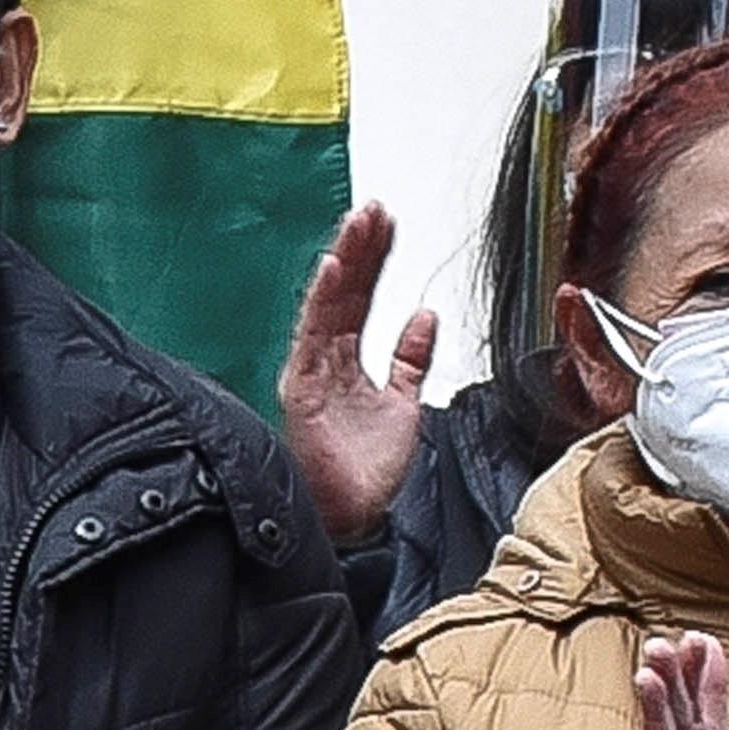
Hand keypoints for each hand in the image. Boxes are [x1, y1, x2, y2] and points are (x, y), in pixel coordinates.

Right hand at [278, 204, 438, 548]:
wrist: (351, 520)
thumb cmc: (366, 474)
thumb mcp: (405, 406)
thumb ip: (411, 360)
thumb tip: (424, 315)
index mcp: (348, 363)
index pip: (360, 299)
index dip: (375, 261)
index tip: (388, 224)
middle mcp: (326, 362)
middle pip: (344, 293)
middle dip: (360, 249)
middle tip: (374, 209)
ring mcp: (312, 373)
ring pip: (328, 305)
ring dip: (344, 261)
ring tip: (359, 224)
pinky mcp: (304, 390)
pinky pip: (312, 337)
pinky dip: (322, 301)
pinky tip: (332, 269)